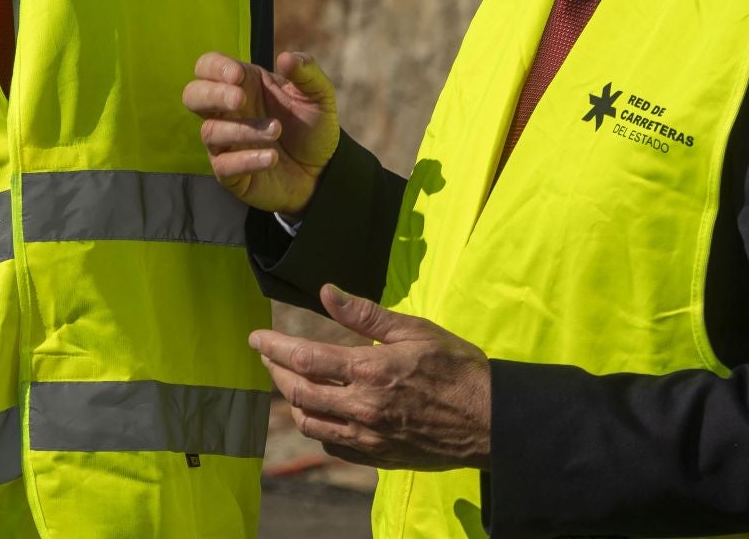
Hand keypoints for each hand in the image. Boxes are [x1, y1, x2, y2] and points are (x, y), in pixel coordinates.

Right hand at [184, 50, 340, 213]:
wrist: (323, 171)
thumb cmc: (312, 127)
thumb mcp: (318, 95)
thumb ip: (306, 72)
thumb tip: (285, 58)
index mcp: (243, 84)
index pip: (208, 66)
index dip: (216, 68)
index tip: (238, 76)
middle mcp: (227, 111)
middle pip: (192, 95)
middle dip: (211, 94)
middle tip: (240, 100)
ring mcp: (226, 143)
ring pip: (210, 131)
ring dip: (241, 129)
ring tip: (276, 130)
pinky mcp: (230, 172)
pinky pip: (224, 165)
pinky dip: (245, 160)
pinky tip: (271, 157)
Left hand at [251, 283, 491, 470]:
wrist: (492, 422)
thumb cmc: (458, 369)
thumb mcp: (415, 330)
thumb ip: (365, 314)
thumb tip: (326, 293)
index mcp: (369, 371)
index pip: (304, 359)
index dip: (273, 347)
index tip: (256, 337)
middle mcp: (362, 407)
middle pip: (298, 392)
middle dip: (276, 371)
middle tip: (268, 356)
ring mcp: (368, 436)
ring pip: (310, 423)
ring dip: (293, 400)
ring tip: (290, 381)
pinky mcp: (378, 456)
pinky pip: (333, 444)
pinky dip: (318, 427)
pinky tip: (320, 412)